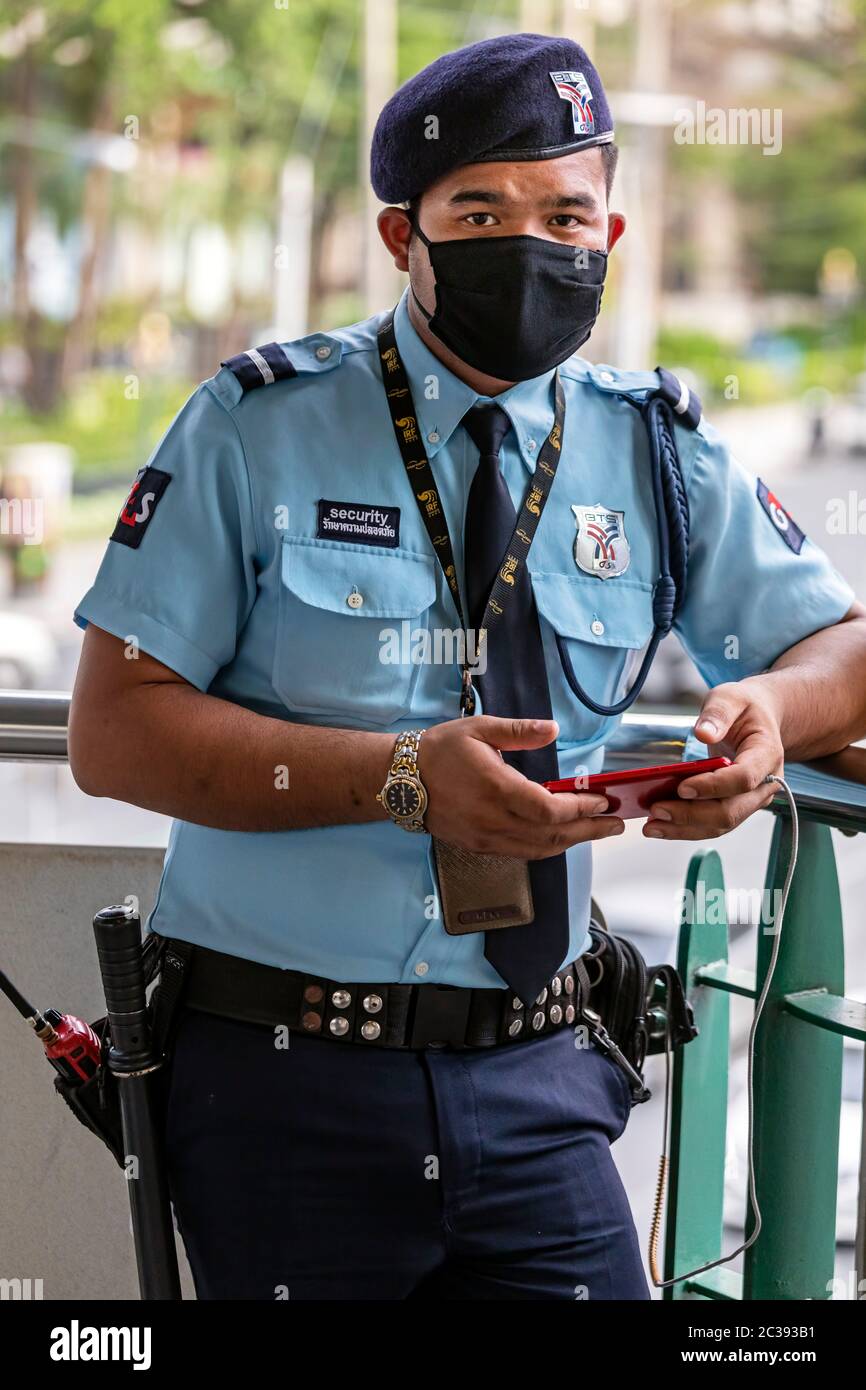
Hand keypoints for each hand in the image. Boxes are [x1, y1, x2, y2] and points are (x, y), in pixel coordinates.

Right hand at [418, 716, 624, 858]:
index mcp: (496, 790)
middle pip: (552, 837)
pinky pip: (521, 853)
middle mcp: (493, 821)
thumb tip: (552, 728)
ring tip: (596, 831)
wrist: (400, 781)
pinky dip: (547, 848)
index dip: (581, 808)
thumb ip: (519, 731)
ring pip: (539, 850)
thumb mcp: (479, 729)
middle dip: (589, 831)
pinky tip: (560, 837)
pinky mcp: (478, 847)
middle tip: (616, 825)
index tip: (603, 801)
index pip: (550, 809)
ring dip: (572, 843)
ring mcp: (485, 838)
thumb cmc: (440, 751)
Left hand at [642, 680, 782, 840]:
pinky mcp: (737, 807)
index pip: (744, 778)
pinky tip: (662, 825)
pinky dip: (687, 828)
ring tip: (652, 826)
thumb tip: (703, 733)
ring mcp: (752, 799)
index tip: (682, 786)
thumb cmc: (746, 708)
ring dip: (685, 828)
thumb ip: (717, 713)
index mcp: (767, 754)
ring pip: (721, 824)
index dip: (713, 786)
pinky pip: (713, 824)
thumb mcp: (731, 697)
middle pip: (731, 810)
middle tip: (657, 810)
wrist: (760, 720)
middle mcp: (765, 783)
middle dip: (691, 814)